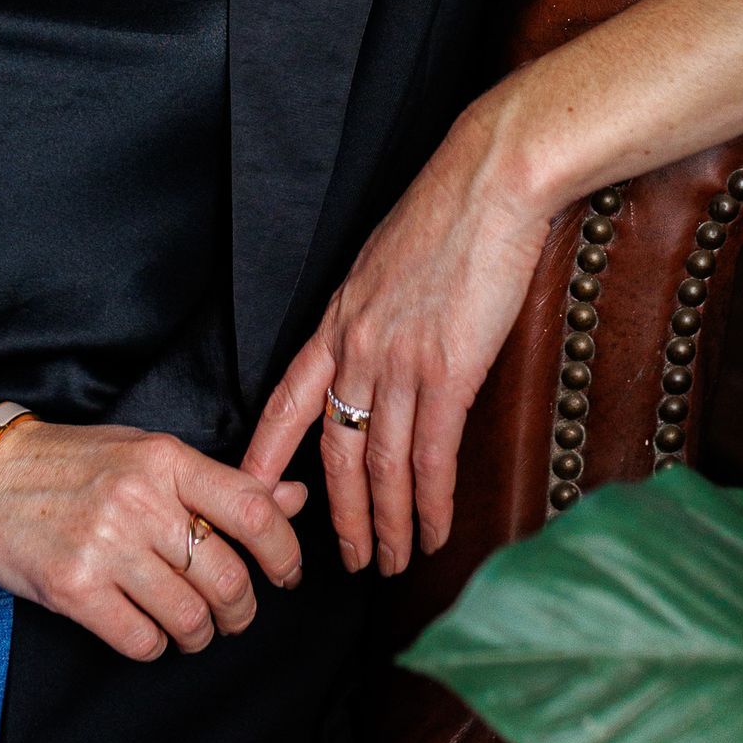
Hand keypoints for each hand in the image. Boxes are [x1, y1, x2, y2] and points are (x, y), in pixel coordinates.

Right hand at [0, 419, 308, 661]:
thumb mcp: (147, 454)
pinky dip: (154, 646)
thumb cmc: (71, 464)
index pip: (254, 511)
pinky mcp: (72, 587)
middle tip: (233, 616)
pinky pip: (142, 640)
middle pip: (228, 578)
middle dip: (241, 612)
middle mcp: (139, 499)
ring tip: (190, 628)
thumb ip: (218, 482)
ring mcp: (105, 545)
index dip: (285, 553)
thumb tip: (292, 498)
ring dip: (198, 635)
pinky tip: (144, 630)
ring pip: (190, 618)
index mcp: (165, 459)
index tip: (286, 575)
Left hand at [242, 87, 554, 576]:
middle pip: (336, 450)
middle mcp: (358, 346)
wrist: (490, 181)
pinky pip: (431, 456)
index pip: (287, 399)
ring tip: (391, 561)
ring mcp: (400, 361)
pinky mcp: (448, 371)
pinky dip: (429, 503)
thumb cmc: (449, 212)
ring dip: (386, 522)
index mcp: (339, 318)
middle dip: (339, 513)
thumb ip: (378, 312)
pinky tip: (432, 531)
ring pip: (382, 465)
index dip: (268, 453)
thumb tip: (387, 346)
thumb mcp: (388, 262)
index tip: (252, 492)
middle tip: (346, 559)